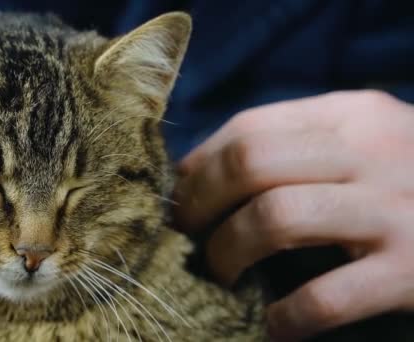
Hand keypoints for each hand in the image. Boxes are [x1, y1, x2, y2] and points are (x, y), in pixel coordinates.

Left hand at [174, 91, 413, 340]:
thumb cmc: (407, 183)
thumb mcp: (360, 144)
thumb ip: (295, 148)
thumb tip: (199, 172)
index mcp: (352, 114)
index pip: (249, 127)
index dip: (200, 166)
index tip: (182, 200)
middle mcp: (373, 151)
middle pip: (251, 162)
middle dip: (200, 203)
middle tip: (188, 235)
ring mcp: (395, 210)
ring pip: (276, 217)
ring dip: (230, 251)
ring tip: (221, 273)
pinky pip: (326, 296)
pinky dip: (286, 316)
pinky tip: (274, 325)